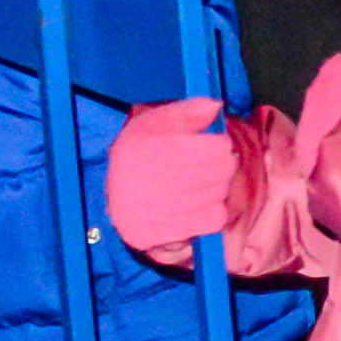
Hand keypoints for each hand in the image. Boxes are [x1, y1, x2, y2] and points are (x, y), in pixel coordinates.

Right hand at [102, 96, 240, 257]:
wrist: (117, 201)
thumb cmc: (142, 155)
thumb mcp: (157, 123)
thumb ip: (188, 110)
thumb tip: (215, 107)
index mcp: (151, 148)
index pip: (217, 148)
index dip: (219, 144)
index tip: (210, 146)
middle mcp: (151, 179)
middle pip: (222, 170)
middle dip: (222, 165)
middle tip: (210, 166)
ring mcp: (157, 209)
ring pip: (219, 194)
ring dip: (217, 188)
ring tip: (200, 184)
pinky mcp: (161, 233)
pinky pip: (214, 219)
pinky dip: (213, 211)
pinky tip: (198, 205)